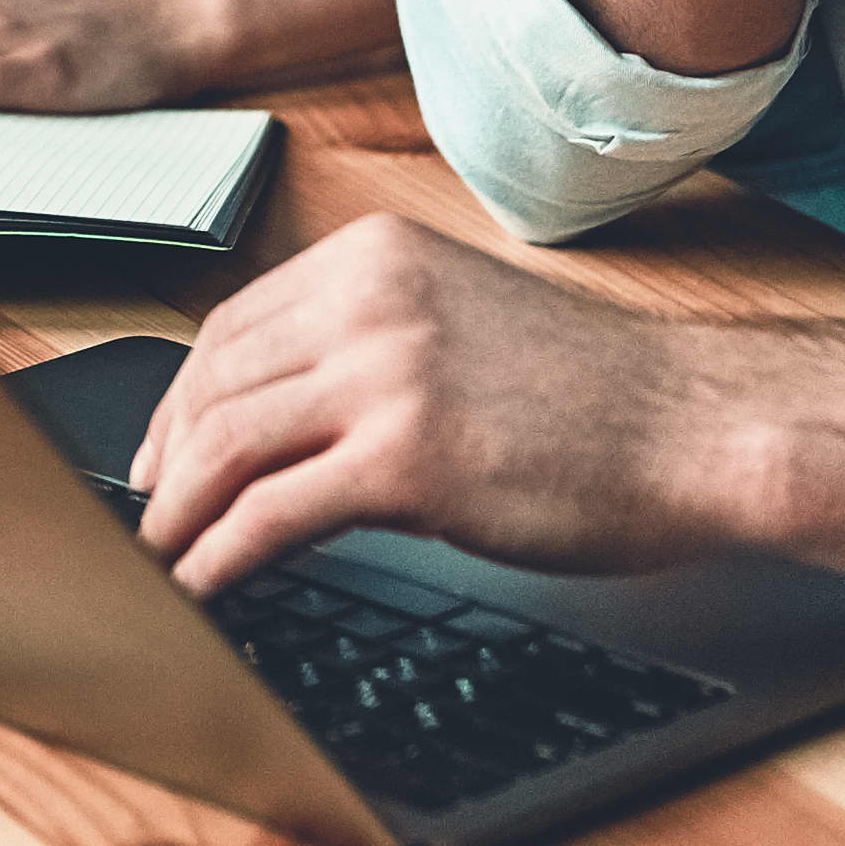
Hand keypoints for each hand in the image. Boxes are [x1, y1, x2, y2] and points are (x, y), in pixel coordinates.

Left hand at [130, 218, 714, 601]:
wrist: (695, 430)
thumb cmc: (596, 396)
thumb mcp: (459, 326)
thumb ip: (367, 346)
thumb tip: (271, 412)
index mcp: (375, 258)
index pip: (233, 326)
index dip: (180, 399)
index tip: (160, 452)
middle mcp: (369, 299)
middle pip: (214, 382)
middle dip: (167, 460)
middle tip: (149, 517)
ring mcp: (385, 373)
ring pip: (225, 445)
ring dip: (177, 514)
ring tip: (158, 562)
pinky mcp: (405, 456)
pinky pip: (271, 513)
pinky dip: (219, 556)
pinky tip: (205, 587)